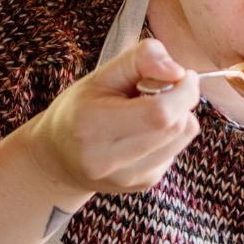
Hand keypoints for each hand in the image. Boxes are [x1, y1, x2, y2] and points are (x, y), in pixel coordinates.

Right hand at [23, 38, 200, 195]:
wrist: (60, 158)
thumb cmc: (80, 110)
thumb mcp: (100, 76)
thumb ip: (139, 60)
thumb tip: (177, 71)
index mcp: (94, 126)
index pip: (159, 113)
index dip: (182, 92)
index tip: (183, 75)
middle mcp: (111, 159)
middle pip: (175, 126)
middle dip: (181, 100)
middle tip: (161, 88)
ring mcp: (130, 176)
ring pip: (182, 138)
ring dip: (178, 117)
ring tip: (147, 111)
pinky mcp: (144, 183)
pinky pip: (175, 150)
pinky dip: (168, 135)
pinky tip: (143, 132)